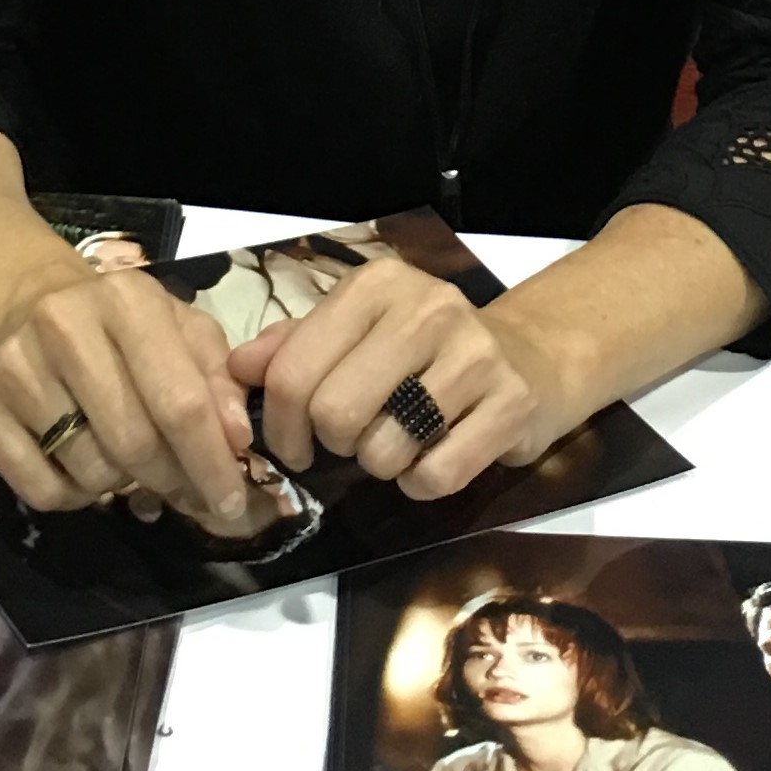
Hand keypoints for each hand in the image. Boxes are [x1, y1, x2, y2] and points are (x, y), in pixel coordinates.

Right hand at [0, 266, 255, 524]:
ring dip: (123, 484)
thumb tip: (236, 440)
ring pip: (91, 472)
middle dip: (173, 481)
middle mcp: (63, 327)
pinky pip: (43, 491)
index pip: (180, 402)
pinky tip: (81, 465)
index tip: (231, 502)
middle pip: (135, 443)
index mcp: (125, 301)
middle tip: (187, 490)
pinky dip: (75, 497)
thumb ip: (218, 379)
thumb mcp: (179, 328)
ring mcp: (14, 369)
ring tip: (127, 460)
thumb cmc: (116, 321)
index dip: (212, 462)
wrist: (20, 300)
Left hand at [226, 256, 576, 498]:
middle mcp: (427, 309)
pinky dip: (422, 483)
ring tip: (398, 441)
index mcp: (375, 286)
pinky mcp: (512, 403)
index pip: (293, 371)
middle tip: (351, 441)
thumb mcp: (357, 330)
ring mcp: (475, 354)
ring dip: (380, 465)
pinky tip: (434, 456)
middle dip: (332, 445)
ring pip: (383, 450)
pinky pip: (436, 475)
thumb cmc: (427, 348)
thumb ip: (293, 346)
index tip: (293, 445)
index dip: (280, 425)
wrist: (534, 356)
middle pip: (334, 413)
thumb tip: (236, 369)